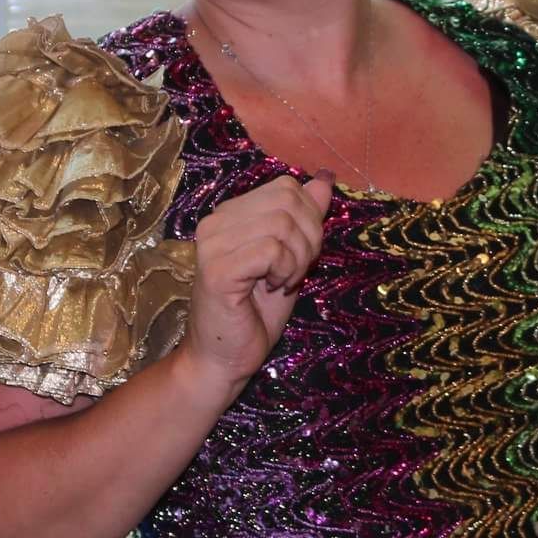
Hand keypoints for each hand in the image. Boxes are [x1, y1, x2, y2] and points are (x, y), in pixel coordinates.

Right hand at [181, 172, 333, 396]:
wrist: (225, 358)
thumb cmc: (256, 312)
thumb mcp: (290, 258)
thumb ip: (304, 218)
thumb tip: (324, 179)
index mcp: (231, 213)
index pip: (287, 187)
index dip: (310, 219)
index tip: (301, 254)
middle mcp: (216, 222)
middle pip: (288, 200)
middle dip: (309, 237)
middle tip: (296, 270)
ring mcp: (213, 244)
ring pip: (282, 224)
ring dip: (297, 258)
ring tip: (284, 282)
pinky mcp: (217, 270)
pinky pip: (271, 250)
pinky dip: (286, 270)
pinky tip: (275, 288)